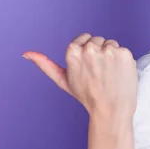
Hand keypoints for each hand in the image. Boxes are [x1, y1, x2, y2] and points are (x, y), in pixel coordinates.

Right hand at [23, 33, 137, 120]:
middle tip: (99, 73)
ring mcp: (108, 50)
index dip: (88, 52)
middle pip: (98, 40)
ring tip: (109, 74)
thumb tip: (26, 53)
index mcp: (72, 51)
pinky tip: (119, 74)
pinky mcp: (123, 53)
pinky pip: (123, 50)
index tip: (89, 67)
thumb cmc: (87, 96)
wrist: (110, 110)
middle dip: (99, 53)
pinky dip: (123, 61)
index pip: (84, 38)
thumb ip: (45, 65)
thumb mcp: (63, 80)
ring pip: (111, 44)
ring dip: (112, 56)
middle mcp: (89, 48)